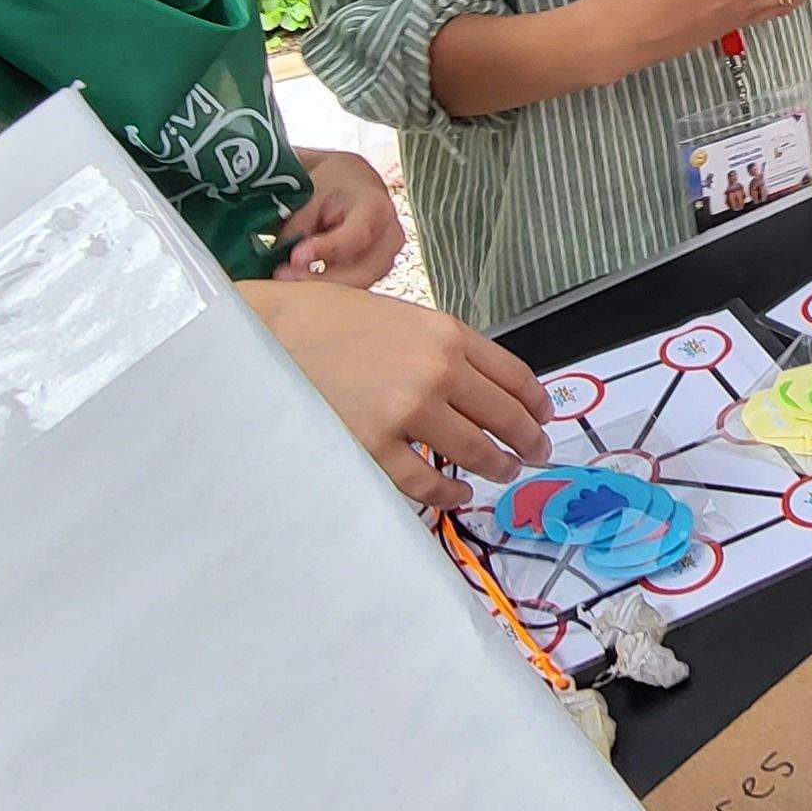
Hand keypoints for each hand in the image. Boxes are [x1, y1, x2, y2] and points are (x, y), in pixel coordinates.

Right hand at [235, 278, 551, 506]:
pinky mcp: (375, 445)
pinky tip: (457, 493)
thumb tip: (481, 386)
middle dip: (527, 441)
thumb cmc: (326, 321)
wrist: (267, 333)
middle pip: (504, 417)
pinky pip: (427, 482)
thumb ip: (440, 347)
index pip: (514, 376)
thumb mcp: (398, 316)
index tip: (545, 417)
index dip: (537, 403)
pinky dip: (449, 494)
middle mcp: (435, 370)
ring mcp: (407, 410)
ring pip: (474, 453)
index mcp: (445, 333)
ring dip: (496, 467)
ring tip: (502, 472)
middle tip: (535, 453)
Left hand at [274, 148, 403, 283]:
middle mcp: (390, 236)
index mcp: (377, 208)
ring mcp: (388, 258)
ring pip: (357, 285)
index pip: (356, 236)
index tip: (296, 257)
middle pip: (361, 272)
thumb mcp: (313, 194)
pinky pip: (354, 287)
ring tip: (287, 278)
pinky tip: (301, 280)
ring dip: (321, 287)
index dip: (325, 250)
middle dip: (319, 279)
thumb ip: (300, 224)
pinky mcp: (377, 272)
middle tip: (282, 276)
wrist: (353, 183)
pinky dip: (326, 288)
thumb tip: (286, 257)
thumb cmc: (333, 185)